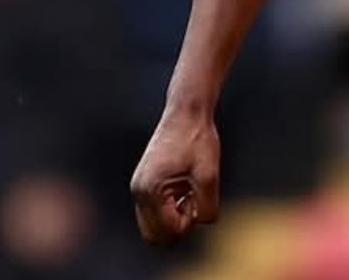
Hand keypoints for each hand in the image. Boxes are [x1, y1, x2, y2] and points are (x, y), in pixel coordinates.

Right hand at [131, 108, 221, 245]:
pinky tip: (186, 189)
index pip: (168, 231)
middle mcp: (138, 192)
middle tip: (195, 202)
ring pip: (153, 225)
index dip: (189, 224)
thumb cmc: (197, 139)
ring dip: (174, 218)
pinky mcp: (143, 183)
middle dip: (178, 226)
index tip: (200, 202)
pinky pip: (153, 211)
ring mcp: (138, 188)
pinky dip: (169, 209)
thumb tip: (200, 224)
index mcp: (151, 190)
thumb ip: (207, 205)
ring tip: (191, 193)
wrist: (186, 112)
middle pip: (155, 235)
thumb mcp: (209, 174)